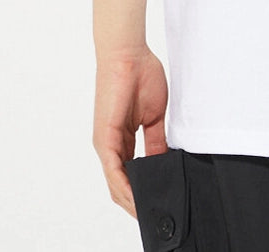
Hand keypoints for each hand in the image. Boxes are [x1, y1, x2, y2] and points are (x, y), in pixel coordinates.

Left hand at [92, 45, 168, 217]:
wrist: (129, 55)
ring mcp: (105, 143)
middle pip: (121, 184)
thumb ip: (156, 142)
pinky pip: (114, 171)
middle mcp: (110, 145)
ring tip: (149, 212)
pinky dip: (125, 188)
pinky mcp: (105, 138)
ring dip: (131, 200)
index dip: (142, 190)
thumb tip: (164, 163)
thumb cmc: (141, 76)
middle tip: (155, 213)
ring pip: (115, 183)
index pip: (130, 174)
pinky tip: (137, 198)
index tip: (158, 201)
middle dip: (137, 201)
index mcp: (121, 139)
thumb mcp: (155, 117)